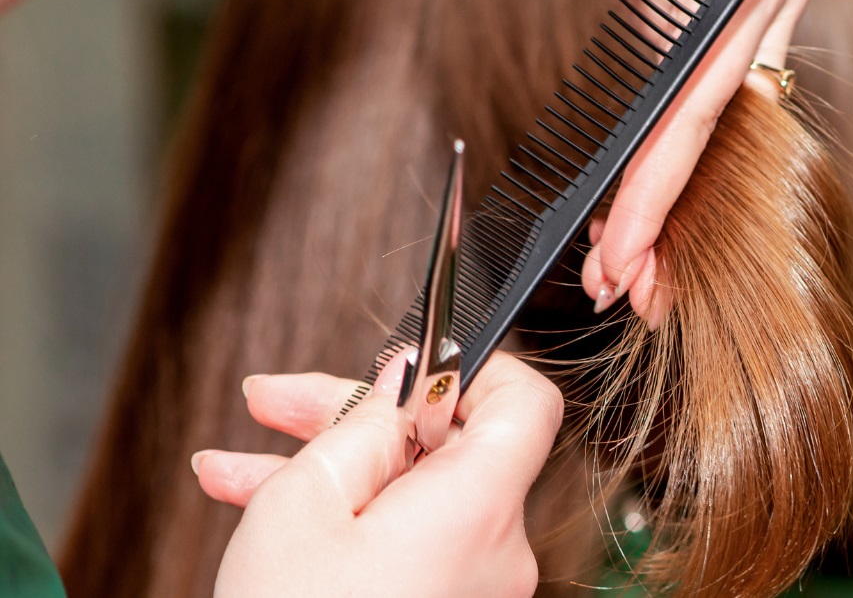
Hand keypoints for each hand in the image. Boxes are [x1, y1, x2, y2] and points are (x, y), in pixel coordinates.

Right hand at [193, 353, 562, 597]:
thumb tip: (404, 379)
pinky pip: (407, 540)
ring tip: (242, 457)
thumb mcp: (304, 502)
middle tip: (282, 398)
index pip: (526, 404)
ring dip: (333, 466)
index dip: (472, 367)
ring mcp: (471, 587)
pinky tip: (264, 498)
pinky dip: (348, 517)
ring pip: (412, 493)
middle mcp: (494, 550)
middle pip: (447, 444)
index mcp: (477, 508)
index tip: (407, 362)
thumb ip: (364, 423)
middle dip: (360, 414)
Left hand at [490, 0, 811, 325]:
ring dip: (666, 209)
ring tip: (623, 278)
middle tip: (618, 290)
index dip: (662, 183)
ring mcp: (740, 15)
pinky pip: (691, 115)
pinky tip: (630, 219)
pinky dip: (660, 171)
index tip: (620, 250)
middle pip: (719, 129)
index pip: (708, 97)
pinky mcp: (707, 30)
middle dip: (666, 216)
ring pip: (710, 135)